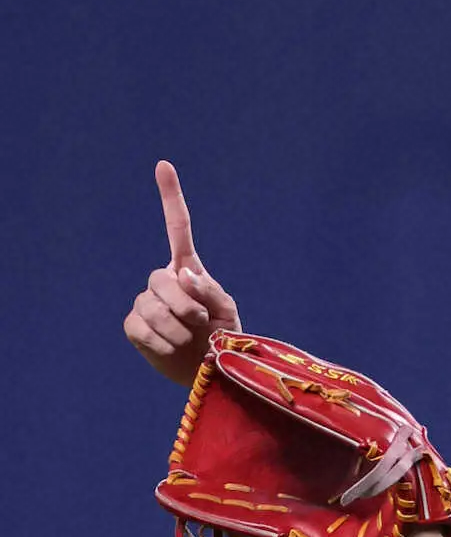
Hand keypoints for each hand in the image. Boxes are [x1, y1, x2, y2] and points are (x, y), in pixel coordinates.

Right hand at [123, 161, 241, 385]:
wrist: (211, 370)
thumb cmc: (223, 338)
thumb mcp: (228, 313)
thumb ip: (211, 292)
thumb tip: (181, 274)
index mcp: (188, 271)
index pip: (177, 230)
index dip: (171, 198)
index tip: (164, 166)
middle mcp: (163, 281)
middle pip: (160, 280)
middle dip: (183, 305)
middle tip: (201, 322)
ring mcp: (146, 303)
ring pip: (150, 307)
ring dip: (175, 328)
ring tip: (189, 339)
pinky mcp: (135, 327)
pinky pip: (140, 328)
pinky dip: (161, 342)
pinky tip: (172, 348)